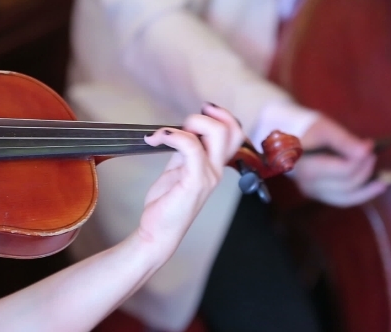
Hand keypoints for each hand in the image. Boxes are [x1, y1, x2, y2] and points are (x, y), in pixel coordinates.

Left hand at [137, 103, 243, 251]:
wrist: (158, 231)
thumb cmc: (167, 204)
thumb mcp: (177, 169)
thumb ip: (185, 151)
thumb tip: (182, 131)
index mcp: (214, 165)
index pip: (234, 133)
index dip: (222, 116)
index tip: (201, 111)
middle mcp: (216, 169)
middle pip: (231, 129)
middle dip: (206, 116)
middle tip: (184, 123)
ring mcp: (208, 175)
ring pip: (216, 133)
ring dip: (190, 124)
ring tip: (165, 134)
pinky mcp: (195, 181)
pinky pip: (191, 147)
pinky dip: (172, 136)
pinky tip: (156, 139)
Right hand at [293, 116, 385, 206]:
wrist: (280, 133)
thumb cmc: (302, 127)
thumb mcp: (324, 128)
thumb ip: (345, 141)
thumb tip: (367, 151)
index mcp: (308, 168)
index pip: (345, 171)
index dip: (362, 160)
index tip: (369, 144)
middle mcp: (308, 185)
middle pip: (347, 185)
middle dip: (365, 170)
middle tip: (372, 154)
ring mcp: (311, 192)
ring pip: (345, 198)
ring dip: (366, 189)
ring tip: (382, 180)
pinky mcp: (316, 194)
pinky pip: (340, 199)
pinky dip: (357, 194)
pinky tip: (371, 188)